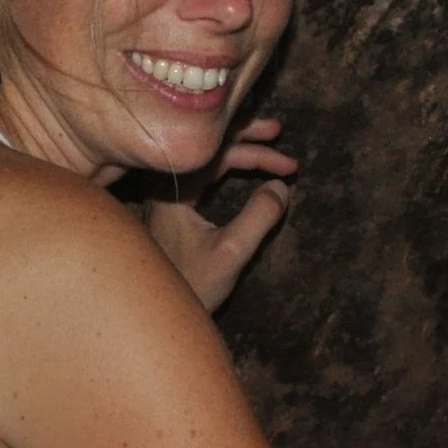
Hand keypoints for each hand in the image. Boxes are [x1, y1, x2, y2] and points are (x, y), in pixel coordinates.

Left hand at [140, 117, 298, 313]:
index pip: (215, 151)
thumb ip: (258, 218)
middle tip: (280, 133)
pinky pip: (203, 175)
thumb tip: (281, 186)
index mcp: (173, 190)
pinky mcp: (174, 209)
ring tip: (271, 145)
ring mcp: (169, 197)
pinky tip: (247, 170)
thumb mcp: (232, 253)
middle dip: (248, 141)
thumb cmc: (191, 285)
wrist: (160, 314)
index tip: (288, 163)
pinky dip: (229, 168)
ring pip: (207, 160)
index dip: (254, 150)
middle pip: (208, 148)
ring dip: (239, 152)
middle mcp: (166, 186)